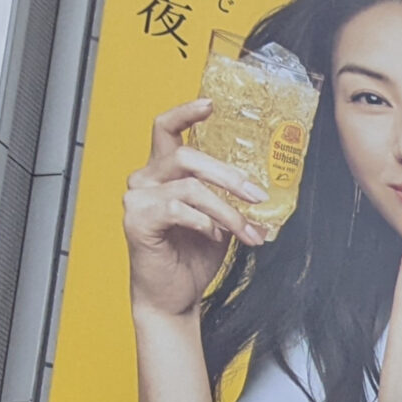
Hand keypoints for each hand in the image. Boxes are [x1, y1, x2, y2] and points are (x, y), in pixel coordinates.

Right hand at [124, 99, 268, 320]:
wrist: (174, 296)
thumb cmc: (192, 256)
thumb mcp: (220, 220)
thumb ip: (229, 198)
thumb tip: (264, 190)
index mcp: (164, 172)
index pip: (168, 129)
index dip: (187, 112)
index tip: (211, 104)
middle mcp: (146, 179)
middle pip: (188, 155)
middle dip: (229, 175)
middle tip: (257, 196)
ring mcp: (138, 198)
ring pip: (190, 186)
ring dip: (227, 210)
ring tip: (248, 234)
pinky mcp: (136, 220)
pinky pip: (177, 209)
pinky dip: (204, 222)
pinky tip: (214, 237)